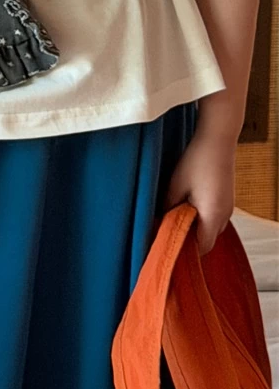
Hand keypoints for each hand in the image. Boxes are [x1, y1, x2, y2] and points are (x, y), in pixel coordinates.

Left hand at [163, 130, 235, 254]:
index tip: (168, 242)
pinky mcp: (226, 198)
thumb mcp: (175, 185)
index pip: (202, 247)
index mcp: (212, 217)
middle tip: (168, 227)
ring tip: (176, 212)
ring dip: (195, 224)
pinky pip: (214, 216)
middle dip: (189, 236)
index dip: (186, 248)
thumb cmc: (197, 161)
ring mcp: (228, 207)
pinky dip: (202, 215)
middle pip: (207, 239)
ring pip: (210, 227)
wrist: (217, 140)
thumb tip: (159, 221)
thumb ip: (168, 207)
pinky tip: (188, 201)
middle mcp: (224, 216)